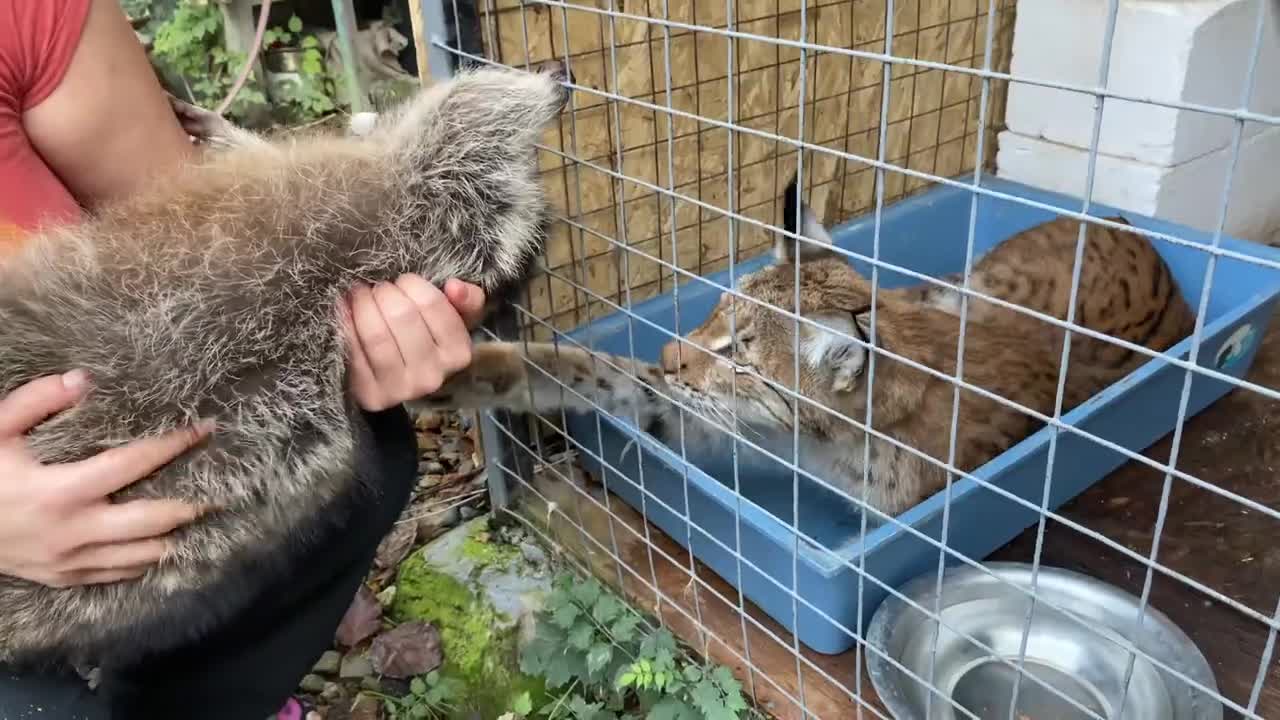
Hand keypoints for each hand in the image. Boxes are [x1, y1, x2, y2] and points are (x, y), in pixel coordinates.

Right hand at [0, 371, 212, 587]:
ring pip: (142, 555)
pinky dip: (143, 562)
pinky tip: (161, 546)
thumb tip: (84, 379)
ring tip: (199, 519)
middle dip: (190, 505)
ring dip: (173, 537)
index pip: (133, 464)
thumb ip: (37, 401)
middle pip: (153, 520)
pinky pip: (116, 574)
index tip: (205, 429)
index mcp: (61, 491)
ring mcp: (70, 561)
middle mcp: (74, 531)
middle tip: (221, 491)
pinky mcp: (63, 578)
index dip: (173, 445)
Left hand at [342, 277, 486, 411]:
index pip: (431, 304)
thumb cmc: (431, 339)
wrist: (405, 381)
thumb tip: (454, 286)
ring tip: (360, 294)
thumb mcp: (457, 318)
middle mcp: (433, 375)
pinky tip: (344, 311)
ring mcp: (402, 389)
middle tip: (378, 287)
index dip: (411, 284)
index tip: (402, 280)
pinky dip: (346, 326)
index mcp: (458, 353)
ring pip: (377, 336)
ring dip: (363, 306)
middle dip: (384, 292)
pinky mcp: (373, 396)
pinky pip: (354, 352)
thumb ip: (467, 298)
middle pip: (402, 316)